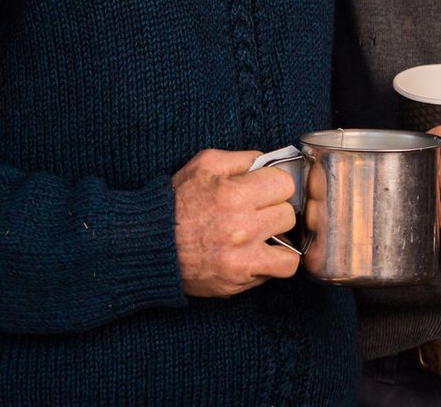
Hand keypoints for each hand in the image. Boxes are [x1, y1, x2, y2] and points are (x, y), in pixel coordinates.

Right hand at [172, 150, 300, 296]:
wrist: (149, 244)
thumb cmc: (175, 202)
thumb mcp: (204, 165)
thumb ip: (241, 159)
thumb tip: (270, 162)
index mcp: (235, 195)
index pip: (285, 185)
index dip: (276, 184)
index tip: (265, 189)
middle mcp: (242, 228)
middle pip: (288, 215)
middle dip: (274, 210)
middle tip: (258, 212)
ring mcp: (242, 259)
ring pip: (291, 249)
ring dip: (279, 241)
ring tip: (263, 236)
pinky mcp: (238, 281)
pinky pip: (276, 273)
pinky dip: (271, 264)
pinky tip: (257, 254)